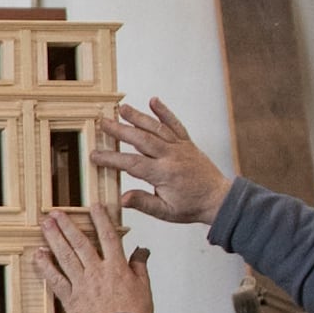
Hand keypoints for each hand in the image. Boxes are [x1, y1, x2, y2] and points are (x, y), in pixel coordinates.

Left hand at [32, 204, 153, 312]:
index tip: (94, 206)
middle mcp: (97, 272)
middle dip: (68, 225)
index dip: (101, 219)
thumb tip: (141, 251)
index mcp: (117, 267)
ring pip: (65, 256)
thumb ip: (140, 266)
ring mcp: (82, 284)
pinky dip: (46, 266)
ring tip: (46, 225)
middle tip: (56, 213)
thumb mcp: (144, 288)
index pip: (108, 236)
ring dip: (54, 239)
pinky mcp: (70, 298)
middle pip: (80, 243)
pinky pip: (55, 279)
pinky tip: (39, 255)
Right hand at [93, 99, 229, 226]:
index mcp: (164, 174)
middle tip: (103, 122)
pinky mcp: (187, 143)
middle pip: (141, 139)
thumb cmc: (191, 207)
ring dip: (138, 117)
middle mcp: (171, 156)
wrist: (218, 199)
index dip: (111, 159)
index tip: (95, 155)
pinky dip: (165, 112)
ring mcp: (180, 147)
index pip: (131, 164)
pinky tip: (154, 101)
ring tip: (122, 108)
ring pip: (156, 128)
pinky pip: (175, 124)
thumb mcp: (165, 212)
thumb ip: (143, 203)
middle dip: (120, 130)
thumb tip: (122, 198)